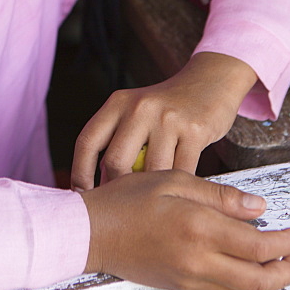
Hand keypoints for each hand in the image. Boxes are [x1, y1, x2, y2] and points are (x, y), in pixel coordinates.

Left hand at [71, 52, 255, 188]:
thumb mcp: (135, 111)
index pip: (87, 141)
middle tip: (121, 207)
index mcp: (118, 103)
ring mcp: (167, 119)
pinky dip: (178, 188)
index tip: (82, 196)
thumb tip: (100, 187)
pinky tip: (178, 194)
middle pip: (116, 162)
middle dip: (117, 190)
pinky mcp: (195, 131)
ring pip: (151, 172)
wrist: (209, 81)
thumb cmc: (166, 107)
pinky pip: (182, 172)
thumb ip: (117, 141)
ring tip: (152, 204)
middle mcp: (139, 108)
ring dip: (151, 193)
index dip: (79, 173)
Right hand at [80, 169, 289, 289]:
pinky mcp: (179, 287)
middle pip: (259, 279)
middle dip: (287, 270)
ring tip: (281, 267)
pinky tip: (248, 275)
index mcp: (198, 226)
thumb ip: (218, 195)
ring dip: (270, 283)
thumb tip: (257, 206)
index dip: (285, 242)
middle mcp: (197, 259)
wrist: (90, 232)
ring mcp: (188, 278)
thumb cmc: (126, 200)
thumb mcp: (172, 180)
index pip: (258, 245)